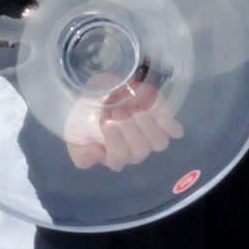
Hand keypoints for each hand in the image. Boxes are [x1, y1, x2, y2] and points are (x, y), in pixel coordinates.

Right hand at [63, 76, 184, 170]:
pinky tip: (159, 116)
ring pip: (158, 143)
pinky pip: (175, 131)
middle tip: (117, 112)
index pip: (118, 157)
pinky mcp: (163, 122)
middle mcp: (134, 150)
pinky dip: (169, 125)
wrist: (98, 91)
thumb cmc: (85, 115)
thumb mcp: (74, 135)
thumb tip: (96, 152)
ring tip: (135, 111)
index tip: (103, 119)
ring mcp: (150, 136)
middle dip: (128, 129)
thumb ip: (82, 153)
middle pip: (140, 151)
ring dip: (147, 126)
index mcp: (112, 156)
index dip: (114, 140)